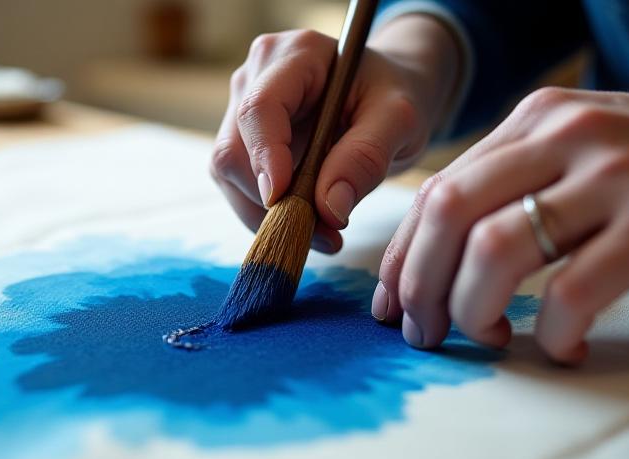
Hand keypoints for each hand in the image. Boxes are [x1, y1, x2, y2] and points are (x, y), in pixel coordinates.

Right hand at [210, 15, 460, 252]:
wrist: (383, 98)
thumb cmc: (392, 96)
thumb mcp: (399, 120)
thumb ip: (366, 157)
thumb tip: (329, 208)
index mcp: (295, 55)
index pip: (260, 107)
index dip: (264, 157)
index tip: (282, 201)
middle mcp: (255, 76)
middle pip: (234, 149)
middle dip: (270, 201)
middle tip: (324, 233)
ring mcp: (240, 109)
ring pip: (229, 175)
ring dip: (268, 215)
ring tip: (325, 232)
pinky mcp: (240, 142)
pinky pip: (238, 188)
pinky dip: (269, 215)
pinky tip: (310, 223)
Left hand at [375, 87, 628, 363]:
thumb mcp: (572, 151)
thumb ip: (506, 186)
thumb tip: (427, 257)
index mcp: (532, 122)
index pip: (436, 191)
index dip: (401, 257)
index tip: (391, 304)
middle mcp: (563, 138)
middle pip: (449, 213)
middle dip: (419, 285)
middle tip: (422, 332)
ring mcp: (611, 179)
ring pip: (495, 250)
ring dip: (472, 310)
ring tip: (488, 339)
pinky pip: (572, 293)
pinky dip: (553, 334)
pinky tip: (564, 347)